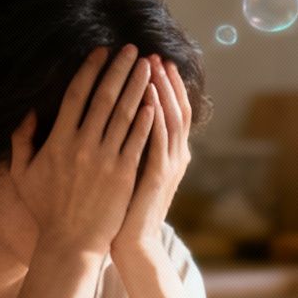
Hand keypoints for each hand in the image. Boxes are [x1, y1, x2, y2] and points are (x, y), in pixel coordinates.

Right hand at [10, 46, 157, 256]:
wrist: (70, 243)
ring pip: (124, 115)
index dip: (90, 70)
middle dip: (120, 70)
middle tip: (133, 49)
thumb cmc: (45, 209)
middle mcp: (82, 146)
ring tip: (148, 67)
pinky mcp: (124, 175)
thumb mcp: (22, 173)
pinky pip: (137, 140)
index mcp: (57, 141)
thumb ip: (22, 140)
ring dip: (137, 87)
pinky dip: (145, 119)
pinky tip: (154, 100)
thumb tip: (29, 111)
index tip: (102, 51)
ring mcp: (105, 160)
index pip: (76, 95)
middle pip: (104, 98)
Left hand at [113, 58, 191, 261]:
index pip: (171, 109)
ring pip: (170, 119)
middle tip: (154, 54)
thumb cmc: (125, 208)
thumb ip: (133, 142)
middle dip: (165, 80)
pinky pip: (158, 141)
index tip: (151, 60)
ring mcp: (169, 165)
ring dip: (162, 91)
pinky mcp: (158, 176)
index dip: (164, 84)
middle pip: (175, 108)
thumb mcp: (134, 170)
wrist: (133, 243)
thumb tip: (122, 113)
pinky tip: (147, 98)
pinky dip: (155, 118)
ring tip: (152, 67)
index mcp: (169, 152)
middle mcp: (175, 155)